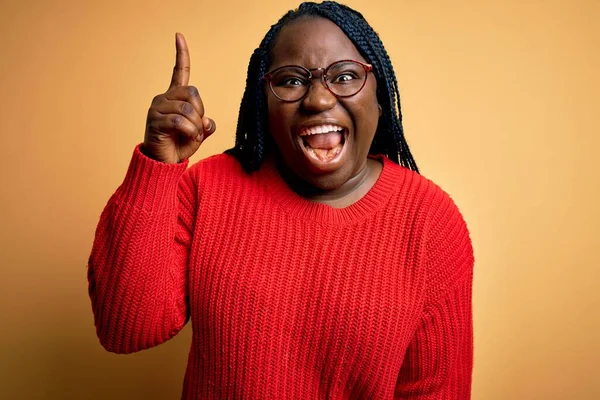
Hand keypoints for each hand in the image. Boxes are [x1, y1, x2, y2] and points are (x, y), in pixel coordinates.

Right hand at [142, 33, 215, 162]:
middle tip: (197, 129)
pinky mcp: (155, 120)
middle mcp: (163, 98)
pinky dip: (190, 132)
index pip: (180, 72)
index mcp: (174, 97)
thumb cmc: (180, 146)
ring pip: (188, 109)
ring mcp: (157, 108)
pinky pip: (181, 121)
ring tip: (191, 137)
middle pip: (193, 93)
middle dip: (201, 112)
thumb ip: (206, 123)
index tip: (178, 36)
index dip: (181, 54)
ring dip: (196, 126)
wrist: (164, 163)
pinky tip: (187, 138)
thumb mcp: (199, 133)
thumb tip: (207, 120)